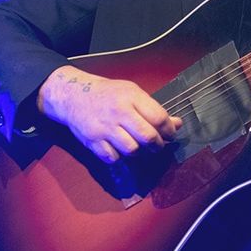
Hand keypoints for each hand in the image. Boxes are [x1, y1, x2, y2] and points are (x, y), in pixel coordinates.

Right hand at [37, 65, 182, 163]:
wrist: (74, 96)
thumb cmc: (108, 94)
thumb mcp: (132, 92)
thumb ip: (153, 109)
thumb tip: (177, 124)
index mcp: (131, 97)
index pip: (158, 117)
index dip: (169, 129)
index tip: (171, 133)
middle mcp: (118, 112)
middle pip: (147, 137)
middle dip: (158, 145)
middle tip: (158, 145)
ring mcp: (104, 128)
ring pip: (132, 150)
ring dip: (140, 152)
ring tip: (139, 146)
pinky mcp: (93, 142)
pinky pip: (114, 158)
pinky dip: (120, 157)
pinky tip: (120, 148)